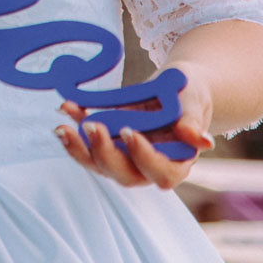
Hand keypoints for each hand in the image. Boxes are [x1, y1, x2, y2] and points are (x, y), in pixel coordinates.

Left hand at [55, 66, 214, 189]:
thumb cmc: (189, 95)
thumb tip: (200, 141)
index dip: (143, 157)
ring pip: (99, 165)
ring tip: (63, 128)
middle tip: (91, 126)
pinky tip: (65, 107)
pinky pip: (87, 142)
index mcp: (177, 162)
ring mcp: (125, 158)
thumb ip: (193, 120)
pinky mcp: (108, 144)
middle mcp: (148, 167)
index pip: (161, 173)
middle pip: (124, 174)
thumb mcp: (194, 100)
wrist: (175, 87)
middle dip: (104, 153)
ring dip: (79, 149)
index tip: (129, 132)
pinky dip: (74, 127)